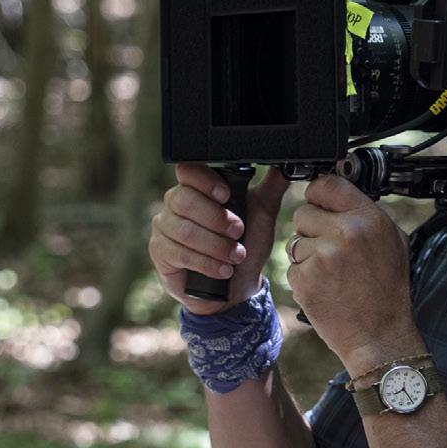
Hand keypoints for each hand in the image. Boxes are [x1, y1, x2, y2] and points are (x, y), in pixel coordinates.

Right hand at [150, 164, 291, 312]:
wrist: (235, 286)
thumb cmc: (246, 245)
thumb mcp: (262, 213)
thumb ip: (272, 185)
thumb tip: (287, 161)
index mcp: (197, 187)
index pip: (188, 170)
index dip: (205, 180)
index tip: (226, 195)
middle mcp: (175, 203)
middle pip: (183, 199)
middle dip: (215, 218)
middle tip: (239, 232)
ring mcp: (164, 227)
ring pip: (183, 229)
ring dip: (215, 245)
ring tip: (236, 256)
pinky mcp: (159, 252)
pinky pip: (178, 253)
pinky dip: (206, 263)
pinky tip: (222, 270)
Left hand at [283, 173, 420, 369]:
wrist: (379, 336)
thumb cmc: (388, 291)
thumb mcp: (392, 242)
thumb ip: (365, 215)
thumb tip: (339, 195)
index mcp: (369, 219)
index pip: (327, 184)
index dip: (319, 194)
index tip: (320, 203)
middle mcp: (346, 233)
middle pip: (304, 212)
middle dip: (313, 230)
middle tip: (334, 253)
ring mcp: (322, 256)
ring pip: (296, 241)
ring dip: (308, 256)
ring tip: (334, 275)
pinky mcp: (304, 278)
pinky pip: (292, 267)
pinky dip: (304, 278)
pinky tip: (326, 289)